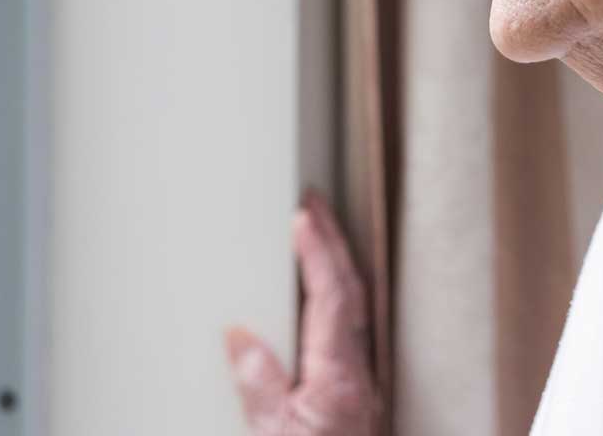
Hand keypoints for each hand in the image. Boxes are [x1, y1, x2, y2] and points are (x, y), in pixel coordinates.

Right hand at [225, 190, 379, 434]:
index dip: (318, 253)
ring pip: (359, 310)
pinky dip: (340, 300)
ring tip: (319, 235)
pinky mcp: (357, 397)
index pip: (333, 297)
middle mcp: (357, 374)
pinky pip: (353, 332)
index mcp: (338, 376)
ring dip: (340, 267)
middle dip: (334, 243)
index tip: (303, 217)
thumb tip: (241, 335)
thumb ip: (259, 386)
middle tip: (313, 205)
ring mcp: (361, 385)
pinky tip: (325, 298)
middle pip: (353, 292)